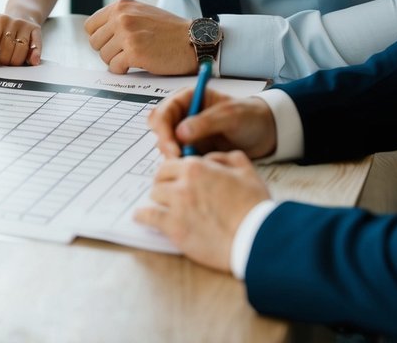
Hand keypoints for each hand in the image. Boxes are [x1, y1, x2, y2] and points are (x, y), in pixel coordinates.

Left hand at [0, 14, 41, 67]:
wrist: (23, 15)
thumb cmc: (2, 30)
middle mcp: (6, 20)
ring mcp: (21, 24)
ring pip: (15, 46)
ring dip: (11, 61)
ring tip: (8, 64)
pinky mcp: (35, 29)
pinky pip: (35, 44)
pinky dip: (34, 54)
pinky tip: (31, 61)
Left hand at [84, 0, 194, 73]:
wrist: (193, 40)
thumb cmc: (170, 30)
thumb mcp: (142, 13)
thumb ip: (121, 18)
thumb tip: (99, 34)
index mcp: (122, 5)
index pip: (90, 25)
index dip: (100, 38)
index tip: (112, 43)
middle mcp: (122, 17)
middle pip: (94, 42)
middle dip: (107, 51)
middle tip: (124, 52)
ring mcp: (127, 34)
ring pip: (103, 56)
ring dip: (116, 61)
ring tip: (134, 57)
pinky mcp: (134, 52)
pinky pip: (114, 67)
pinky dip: (123, 70)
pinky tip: (136, 64)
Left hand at [134, 151, 270, 271]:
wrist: (256, 238)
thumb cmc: (254, 205)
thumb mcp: (246, 170)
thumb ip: (225, 157)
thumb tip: (209, 159)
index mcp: (197, 167)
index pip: (172, 163)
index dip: (173, 171)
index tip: (175, 178)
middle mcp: (183, 183)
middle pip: (160, 178)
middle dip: (164, 184)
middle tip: (168, 192)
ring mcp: (177, 206)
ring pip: (154, 196)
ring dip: (158, 200)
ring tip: (160, 206)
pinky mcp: (174, 228)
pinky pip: (149, 217)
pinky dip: (143, 216)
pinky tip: (140, 217)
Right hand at [148, 89, 276, 159]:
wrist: (266, 133)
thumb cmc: (250, 117)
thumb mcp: (230, 116)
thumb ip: (206, 122)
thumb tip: (180, 132)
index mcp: (188, 98)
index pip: (164, 112)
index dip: (164, 130)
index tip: (173, 148)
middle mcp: (183, 115)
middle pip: (160, 130)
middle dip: (166, 146)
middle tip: (179, 162)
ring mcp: (188, 134)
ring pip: (168, 146)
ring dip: (175, 158)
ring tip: (193, 166)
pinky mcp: (194, 150)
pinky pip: (181, 159)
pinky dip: (184, 166)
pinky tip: (197, 171)